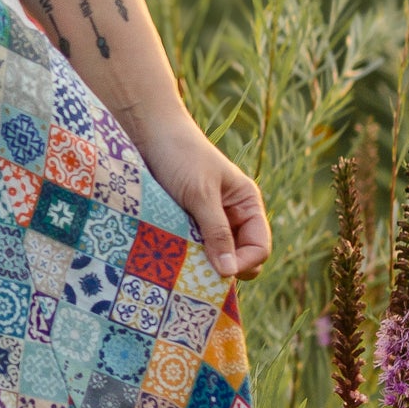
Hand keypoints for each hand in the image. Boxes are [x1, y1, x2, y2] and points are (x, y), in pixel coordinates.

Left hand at [133, 111, 270, 282]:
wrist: (149, 134)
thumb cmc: (181, 156)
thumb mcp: (201, 195)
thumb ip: (217, 232)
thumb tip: (229, 272)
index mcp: (247, 205)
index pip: (259, 247)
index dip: (245, 263)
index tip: (220, 272)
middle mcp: (232, 216)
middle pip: (239, 257)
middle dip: (223, 267)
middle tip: (198, 272)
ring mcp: (209, 222)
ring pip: (214, 257)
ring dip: (201, 264)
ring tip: (182, 265)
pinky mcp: (186, 224)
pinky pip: (193, 250)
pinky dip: (186, 256)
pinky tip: (173, 258)